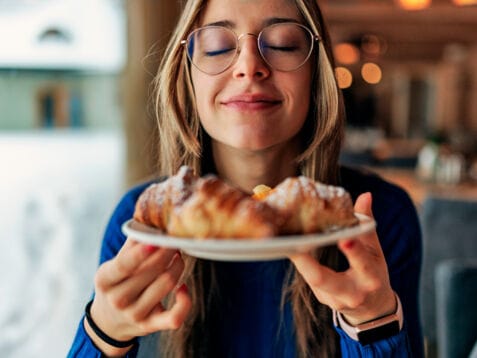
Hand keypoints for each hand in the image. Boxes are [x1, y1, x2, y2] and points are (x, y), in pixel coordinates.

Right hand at [85, 239, 191, 354]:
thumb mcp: (114, 265)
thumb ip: (131, 244)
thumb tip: (150, 220)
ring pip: (167, 285)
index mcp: (105, 280)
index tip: (157, 240)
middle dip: (168, 252)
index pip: (123, 265)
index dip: (141, 252)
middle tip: (174, 241)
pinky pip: (174, 317)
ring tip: (178, 257)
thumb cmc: (116, 284)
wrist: (109, 322)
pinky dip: (185, 301)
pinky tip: (183, 288)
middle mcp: (118, 299)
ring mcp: (135, 314)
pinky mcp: (150, 326)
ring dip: (178, 266)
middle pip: (152, 271)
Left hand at [289, 192, 395, 324]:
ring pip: (311, 279)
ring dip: (298, 259)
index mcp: (371, 278)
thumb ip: (367, 225)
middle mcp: (352, 293)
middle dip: (307, 263)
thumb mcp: (375, 251)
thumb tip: (366, 195)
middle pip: (324, 279)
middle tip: (293, 244)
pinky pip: (308, 278)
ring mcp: (334, 299)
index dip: (353, 251)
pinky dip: (300, 261)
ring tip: (284, 239)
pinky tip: (289, 245)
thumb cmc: (373, 273)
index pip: (362, 263)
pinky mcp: (322, 298)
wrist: (372, 309)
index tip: (344, 238)